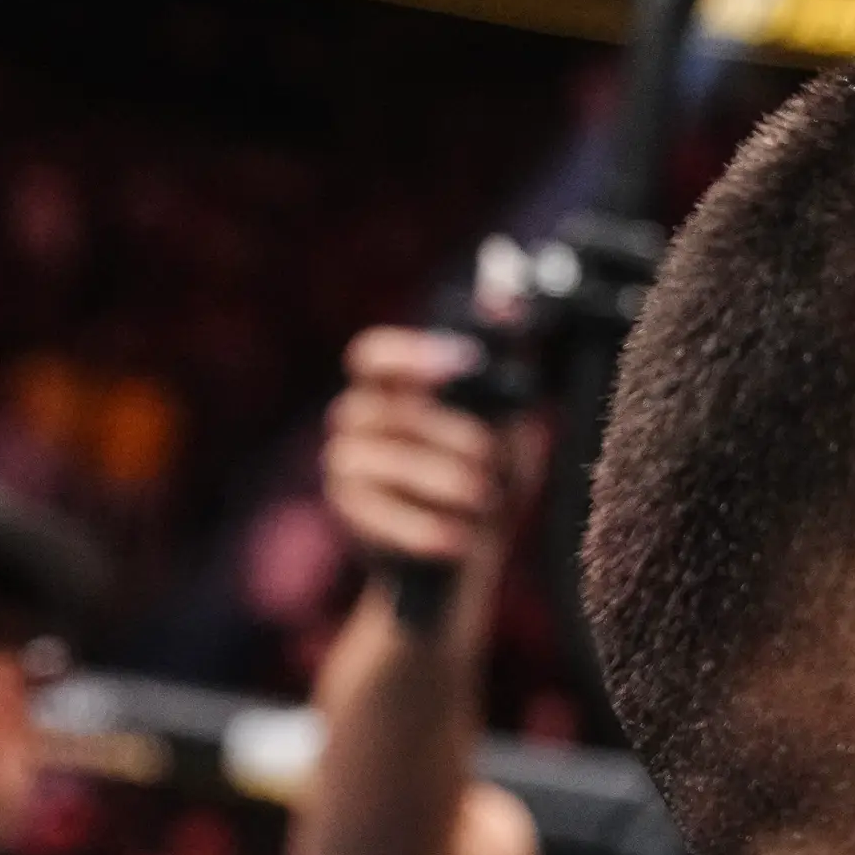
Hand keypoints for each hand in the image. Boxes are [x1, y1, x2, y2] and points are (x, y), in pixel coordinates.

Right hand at [319, 327, 533, 568]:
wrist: (468, 553)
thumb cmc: (489, 477)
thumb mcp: (509, 421)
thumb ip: (508, 364)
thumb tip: (510, 302)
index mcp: (390, 390)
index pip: (373, 356)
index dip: (411, 355)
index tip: (465, 362)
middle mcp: (355, 420)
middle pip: (397, 414)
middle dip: (461, 442)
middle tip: (495, 467)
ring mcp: (344, 466)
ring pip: (394, 464)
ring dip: (452, 485)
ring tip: (484, 501)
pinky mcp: (348, 514)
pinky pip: (388, 517)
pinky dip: (433, 529)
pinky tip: (460, 538)